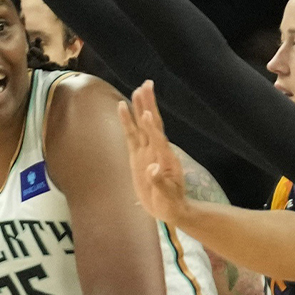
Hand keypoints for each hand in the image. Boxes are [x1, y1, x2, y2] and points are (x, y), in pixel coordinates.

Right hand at [119, 81, 188, 225]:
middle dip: (148, 106)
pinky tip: (124, 109)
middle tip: (145, 86)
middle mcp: (157, 151)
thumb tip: (152, 169)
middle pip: (152, 125)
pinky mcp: (138, 156)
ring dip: (140, 107)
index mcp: (166, 160)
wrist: (169, 208)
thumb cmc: (170, 203)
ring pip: (142, 126)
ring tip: (137, 89)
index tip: (147, 114)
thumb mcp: (167, 197)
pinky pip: (132, 136)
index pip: (158, 140)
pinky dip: (128, 122)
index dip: (152, 128)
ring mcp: (147, 152)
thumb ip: (159, 183)